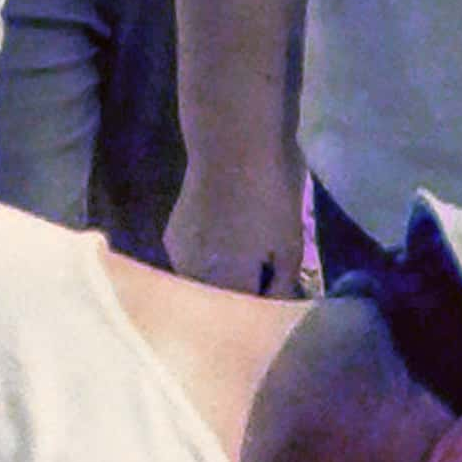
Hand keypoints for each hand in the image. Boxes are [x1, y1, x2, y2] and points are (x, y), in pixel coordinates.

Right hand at [163, 152, 311, 296]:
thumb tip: (278, 304)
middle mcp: (194, 280)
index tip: (279, 298)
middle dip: (241, 295)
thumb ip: (282, 283)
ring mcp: (177, 257)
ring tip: (246, 257)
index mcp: (226, 286)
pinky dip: (208, 259)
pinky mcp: (172, 235)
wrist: (232, 144)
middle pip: (221, 302)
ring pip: (204, 282)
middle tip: (266, 277)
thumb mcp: (290, 244)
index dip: (264, 309)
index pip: (247, 318)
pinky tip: (224, 240)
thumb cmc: (269, 195)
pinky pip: (193, 261)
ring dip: (222, 277)